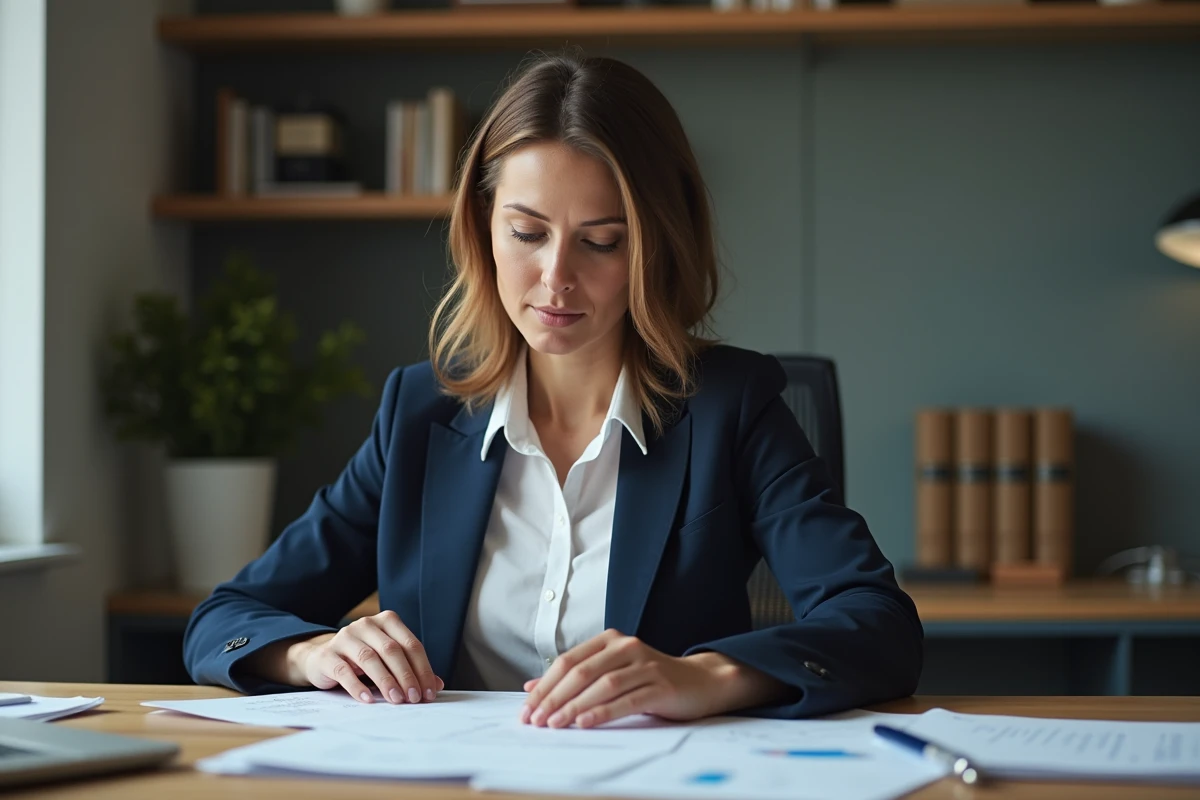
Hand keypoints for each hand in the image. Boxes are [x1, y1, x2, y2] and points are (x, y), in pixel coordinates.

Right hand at [292, 611, 443, 704]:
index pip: (411, 644)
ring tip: (396, 700)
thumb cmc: (362, 660)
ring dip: (385, 681)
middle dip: (406, 676)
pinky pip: (344, 670)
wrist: (322, 658)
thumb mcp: (388, 661)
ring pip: (369, 658)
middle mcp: (366, 625)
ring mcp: (345, 637)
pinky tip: (368, 699)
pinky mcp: (327, 655)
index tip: (428, 692)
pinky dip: (357, 686)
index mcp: (387, 621)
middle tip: (414, 698)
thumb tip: (436, 686)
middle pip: (391, 650)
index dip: (422, 669)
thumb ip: (412, 670)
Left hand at [519, 629, 759, 728]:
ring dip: (574, 706)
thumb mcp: (611, 672)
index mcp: (610, 639)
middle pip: (581, 672)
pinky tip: (585, 723)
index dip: (545, 684)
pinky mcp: (661, 685)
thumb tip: (532, 688)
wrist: (700, 682)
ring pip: (602, 685)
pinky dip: (603, 712)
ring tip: (554, 724)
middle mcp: (627, 646)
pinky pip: (627, 699)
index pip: (569, 661)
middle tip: (535, 719)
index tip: (527, 708)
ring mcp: (645, 664)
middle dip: (554, 697)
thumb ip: (575, 677)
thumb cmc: (650, 679)